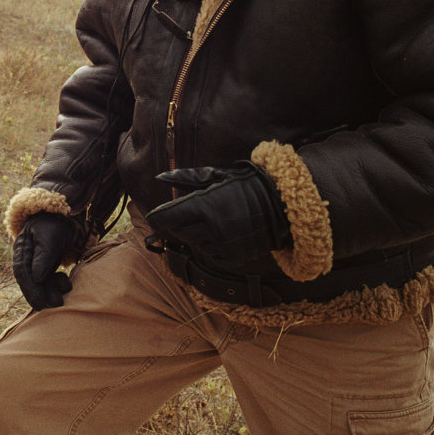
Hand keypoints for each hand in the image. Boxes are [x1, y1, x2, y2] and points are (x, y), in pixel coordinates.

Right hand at [12, 213, 76, 309]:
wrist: (64, 214)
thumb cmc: (55, 223)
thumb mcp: (49, 237)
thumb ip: (43, 256)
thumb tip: (36, 277)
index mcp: (22, 250)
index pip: (22, 273)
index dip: (30, 289)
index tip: (39, 302)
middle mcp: (26, 258)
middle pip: (30, 281)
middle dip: (41, 295)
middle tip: (54, 304)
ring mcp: (36, 262)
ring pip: (40, 283)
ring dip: (49, 292)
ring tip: (61, 299)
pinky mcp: (46, 265)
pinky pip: (48, 280)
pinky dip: (55, 285)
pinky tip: (66, 284)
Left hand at [148, 163, 289, 273]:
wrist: (280, 205)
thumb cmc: (245, 185)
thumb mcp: (215, 176)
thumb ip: (186, 178)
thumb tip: (161, 177)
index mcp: (205, 205)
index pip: (167, 218)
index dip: (157, 218)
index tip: (153, 217)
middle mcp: (212, 228)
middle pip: (177, 233)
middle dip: (173, 227)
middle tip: (175, 220)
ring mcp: (223, 245)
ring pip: (193, 245)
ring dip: (192, 236)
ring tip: (203, 223)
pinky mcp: (233, 258)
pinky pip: (211, 256)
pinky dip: (209, 247)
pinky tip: (217, 234)